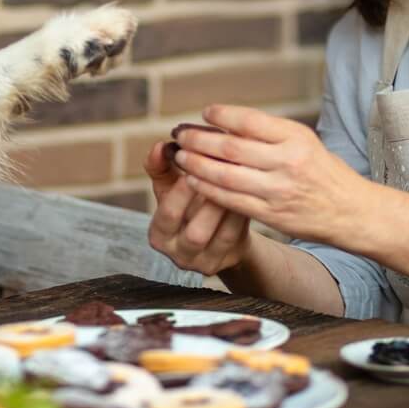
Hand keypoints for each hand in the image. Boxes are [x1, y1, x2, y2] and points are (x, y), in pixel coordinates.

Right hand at [143, 141, 252, 275]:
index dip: (180, 193)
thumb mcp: (171, 187)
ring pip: (221, 236)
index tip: (193, 169)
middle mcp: (179, 253)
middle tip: (223, 174)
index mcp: (159, 234)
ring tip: (239, 180)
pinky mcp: (227, 262)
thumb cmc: (189, 203)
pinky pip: (238, 237)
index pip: (168, 215)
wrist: (213, 233)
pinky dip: (242, 213)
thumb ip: (162, 166)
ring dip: (230, 207)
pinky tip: (249, 193)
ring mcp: (205, 262)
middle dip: (210, 203)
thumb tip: (159, 145)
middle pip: (195, 233)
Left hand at [170, 105, 369, 245]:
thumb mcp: (305, 141)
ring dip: (196, 165)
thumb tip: (228, 122)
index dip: (223, 115)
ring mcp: (278, 190)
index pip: (251, 121)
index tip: (205, 113)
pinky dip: (207, 189)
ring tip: (181, 156)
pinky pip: (231, 200)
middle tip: (181, 134)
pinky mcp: (271, 214)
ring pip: (225, 175)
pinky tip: (193, 181)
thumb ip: (270, 133)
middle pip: (231, 148)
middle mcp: (288, 162)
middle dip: (199, 139)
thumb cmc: (324, 172)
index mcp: (296, 138)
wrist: (351, 212)